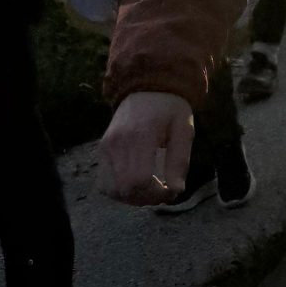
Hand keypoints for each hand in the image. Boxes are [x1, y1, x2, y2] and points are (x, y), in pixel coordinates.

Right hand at [102, 91, 194, 205]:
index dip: (156, 193)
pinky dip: (119, 191)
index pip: (139, 179)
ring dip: (132, 198)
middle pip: (125, 188)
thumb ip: (179, 160)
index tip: (171, 190)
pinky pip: (104, 183)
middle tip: (163, 192)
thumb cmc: (169, 108)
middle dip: (147, 198)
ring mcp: (106, 147)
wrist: (146, 88)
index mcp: (141, 135)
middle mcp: (117, 143)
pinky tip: (135, 186)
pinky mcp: (102, 150)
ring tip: (151, 190)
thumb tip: (176, 191)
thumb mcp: (183, 129)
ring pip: (112, 190)